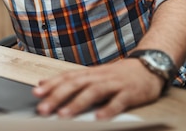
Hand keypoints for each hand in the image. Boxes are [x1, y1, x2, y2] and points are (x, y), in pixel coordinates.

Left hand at [33, 58, 164, 119]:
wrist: (149, 66)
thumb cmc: (119, 74)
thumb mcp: (94, 74)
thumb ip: (73, 80)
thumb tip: (45, 84)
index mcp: (90, 73)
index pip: (67, 77)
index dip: (51, 85)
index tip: (36, 93)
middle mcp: (99, 76)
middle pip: (75, 84)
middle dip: (57, 96)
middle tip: (43, 108)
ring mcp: (115, 84)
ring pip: (93, 92)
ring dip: (77, 103)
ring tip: (64, 115)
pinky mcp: (130, 93)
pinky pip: (118, 102)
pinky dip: (108, 109)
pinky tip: (99, 118)